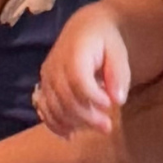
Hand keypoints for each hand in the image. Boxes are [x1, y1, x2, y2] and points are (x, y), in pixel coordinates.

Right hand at [35, 10, 129, 136]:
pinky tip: (70, 135)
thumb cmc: (105, 40)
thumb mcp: (118, 51)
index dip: (93, 98)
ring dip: (73, 123)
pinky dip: (55, 124)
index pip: (78, 81)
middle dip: (86, 117)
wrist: (84, 27)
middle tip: (107, 127)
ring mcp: (46, 77)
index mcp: (74, 53)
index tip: (110, 106)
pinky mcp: (44, 86)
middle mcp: (55, 66)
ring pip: (53, 107)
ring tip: (95, 128)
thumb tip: (118, 100)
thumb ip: (119, 74)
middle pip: (65, 98)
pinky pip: (44, 109)